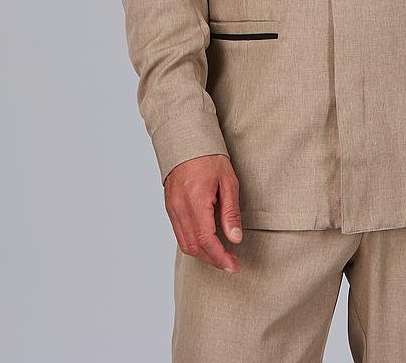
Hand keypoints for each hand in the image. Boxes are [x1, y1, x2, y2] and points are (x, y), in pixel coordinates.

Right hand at [164, 153, 243, 272]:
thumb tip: (235, 239)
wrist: (187, 141)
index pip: (206, 239)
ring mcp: (172, 208)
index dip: (220, 257)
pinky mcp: (169, 207)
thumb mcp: (228, 182)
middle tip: (231, 263)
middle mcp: (180, 208)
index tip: (234, 265)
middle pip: (194, 246)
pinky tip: (206, 243)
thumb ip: (231, 212)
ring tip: (221, 256)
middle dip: (213, 259)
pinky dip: (193, 243)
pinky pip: (179, 233)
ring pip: (184, 243)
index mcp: (195, 200)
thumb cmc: (210, 157)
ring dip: (203, 254)